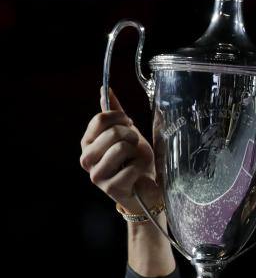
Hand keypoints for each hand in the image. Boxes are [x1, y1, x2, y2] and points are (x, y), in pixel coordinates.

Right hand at [79, 86, 162, 214]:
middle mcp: (86, 159)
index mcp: (87, 143)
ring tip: (135, 161)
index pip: (100, 119)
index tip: (129, 125)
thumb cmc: (135, 160)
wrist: (147, 188)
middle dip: (131, 136)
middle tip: (134, 147)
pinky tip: (138, 175)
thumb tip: (105, 88)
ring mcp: (96, 175)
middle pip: (113, 132)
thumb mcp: (127, 133)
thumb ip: (114, 113)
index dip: (121, 118)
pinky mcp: (110, 188)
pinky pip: (132, 167)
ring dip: (137, 153)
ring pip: (121, 148)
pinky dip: (141, 168)